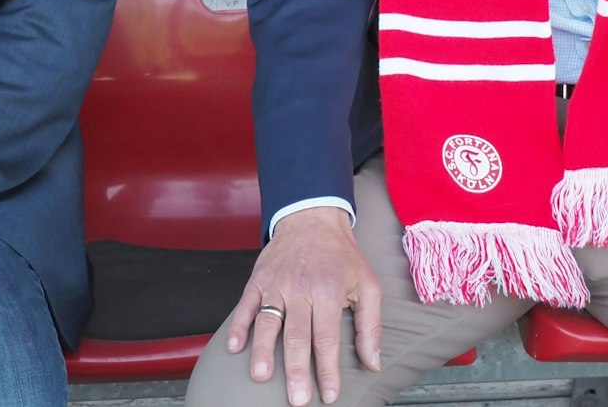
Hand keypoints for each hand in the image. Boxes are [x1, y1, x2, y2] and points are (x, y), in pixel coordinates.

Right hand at [224, 207, 381, 405]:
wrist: (312, 218)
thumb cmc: (342, 257)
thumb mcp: (367, 285)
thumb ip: (370, 325)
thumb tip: (373, 363)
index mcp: (329, 291)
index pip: (327, 337)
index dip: (328, 369)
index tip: (328, 395)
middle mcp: (301, 289)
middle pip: (297, 335)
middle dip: (296, 370)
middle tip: (296, 398)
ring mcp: (277, 284)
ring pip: (268, 321)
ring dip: (263, 350)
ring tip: (261, 376)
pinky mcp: (258, 279)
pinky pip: (245, 305)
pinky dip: (238, 325)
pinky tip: (234, 346)